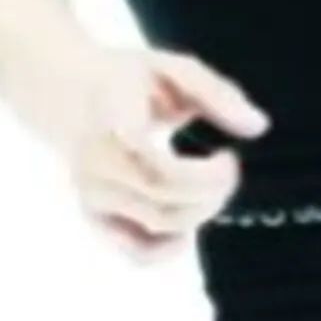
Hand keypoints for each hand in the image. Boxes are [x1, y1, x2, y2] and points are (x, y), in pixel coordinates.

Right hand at [56, 42, 267, 261]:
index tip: (228, 155)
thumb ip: (216, 93)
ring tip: (210, 184)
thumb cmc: (126, 79)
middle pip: (167, 201)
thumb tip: (259, 127)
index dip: (202, 175)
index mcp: (113, 122)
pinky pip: (136, 253)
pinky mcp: (95, 217)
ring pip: (159, 226)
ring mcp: (93, 196)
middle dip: (213, 191)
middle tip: (228, 166)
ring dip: (201, 212)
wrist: (62, 93)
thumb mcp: (172, 68)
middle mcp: (97, 165)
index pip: (155, 168)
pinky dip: (170, 250)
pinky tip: (188, 226)